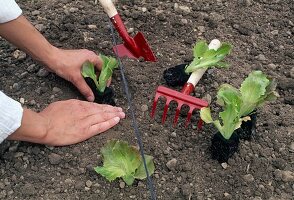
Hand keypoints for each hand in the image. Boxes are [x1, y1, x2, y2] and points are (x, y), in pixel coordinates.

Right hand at [8, 99, 124, 145]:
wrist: (44, 126)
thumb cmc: (49, 116)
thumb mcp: (62, 105)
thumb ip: (73, 105)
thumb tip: (80, 106)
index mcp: (78, 105)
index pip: (95, 105)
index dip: (105, 107)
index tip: (111, 107)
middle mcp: (85, 111)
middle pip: (102, 110)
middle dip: (113, 110)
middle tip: (121, 110)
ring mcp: (86, 122)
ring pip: (103, 117)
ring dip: (114, 115)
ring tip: (122, 115)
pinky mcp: (85, 132)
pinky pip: (100, 126)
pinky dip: (109, 123)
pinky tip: (116, 121)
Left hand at [47, 48, 102, 101]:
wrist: (49, 58)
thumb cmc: (63, 64)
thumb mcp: (75, 78)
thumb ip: (85, 88)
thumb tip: (92, 98)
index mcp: (91, 57)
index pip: (104, 67)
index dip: (105, 77)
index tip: (104, 86)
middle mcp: (89, 55)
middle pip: (99, 68)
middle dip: (99, 78)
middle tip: (98, 87)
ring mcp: (83, 57)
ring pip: (93, 68)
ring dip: (93, 76)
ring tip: (92, 85)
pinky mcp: (78, 60)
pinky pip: (87, 67)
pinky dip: (88, 74)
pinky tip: (85, 81)